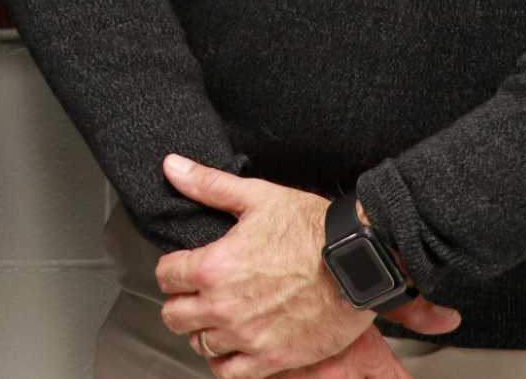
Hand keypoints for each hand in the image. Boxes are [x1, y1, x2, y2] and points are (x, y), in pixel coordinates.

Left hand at [154, 154, 459, 378]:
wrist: (359, 263)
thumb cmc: (312, 229)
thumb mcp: (257, 197)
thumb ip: (208, 185)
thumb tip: (173, 166)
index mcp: (213, 266)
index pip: (166, 276)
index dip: (172, 269)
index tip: (182, 268)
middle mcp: (224, 306)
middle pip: (175, 316)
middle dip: (180, 302)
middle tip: (195, 295)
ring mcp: (248, 336)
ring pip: (200, 345)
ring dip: (203, 331)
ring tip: (215, 319)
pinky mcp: (274, 359)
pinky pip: (230, 373)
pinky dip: (225, 363)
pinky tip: (233, 348)